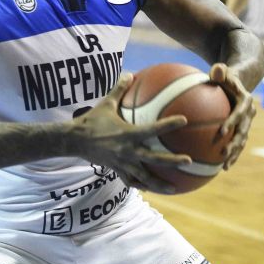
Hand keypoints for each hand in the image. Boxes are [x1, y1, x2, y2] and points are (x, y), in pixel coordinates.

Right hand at [74, 73, 189, 193]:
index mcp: (128, 134)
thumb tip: (129, 74)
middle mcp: (128, 151)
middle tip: (189, 161)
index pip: (152, 129)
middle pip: (155, 159)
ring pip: (145, 176)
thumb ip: (119, 90)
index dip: (168, 124)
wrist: (73, 141)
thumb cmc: (90, 121)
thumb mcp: (106, 104)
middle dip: (173, 161)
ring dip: (160, 184)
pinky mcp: (116, 170)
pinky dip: (141, 185)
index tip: (184, 120)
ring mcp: (122, 163)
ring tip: (175, 189)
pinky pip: (130, 180)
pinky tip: (150, 188)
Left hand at [208, 63, 255, 169]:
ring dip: (235, 154)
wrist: (240, 80)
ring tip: (224, 166)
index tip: (222, 131)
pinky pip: (238, 143)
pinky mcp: (242, 128)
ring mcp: (247, 122)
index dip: (232, 121)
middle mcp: (249, 113)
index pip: (239, 112)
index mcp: (245, 100)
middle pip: (243, 131)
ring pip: (242, 141)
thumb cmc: (226, 76)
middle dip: (235, 143)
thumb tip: (217, 68)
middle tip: (223, 153)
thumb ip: (220, 71)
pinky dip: (232, 155)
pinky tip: (222, 166)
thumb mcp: (224, 71)